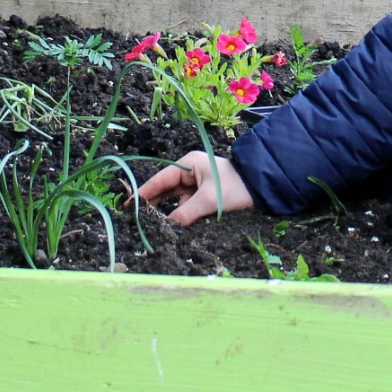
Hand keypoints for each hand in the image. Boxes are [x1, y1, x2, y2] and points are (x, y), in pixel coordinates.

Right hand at [138, 151, 252, 225]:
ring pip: (174, 198)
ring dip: (165, 210)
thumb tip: (167, 227)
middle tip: (136, 218)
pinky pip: (185, 204)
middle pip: (165, 188)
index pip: (160, 179)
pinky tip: (170, 225)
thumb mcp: (210, 200)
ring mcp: (196, 182)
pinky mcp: (203, 193)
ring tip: (149, 224)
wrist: (260, 187)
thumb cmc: (235, 186)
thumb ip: (186, 213)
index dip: (144, 192)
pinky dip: (178, 213)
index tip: (130, 205)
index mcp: (188, 164)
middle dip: (152, 203)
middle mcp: (189, 171)